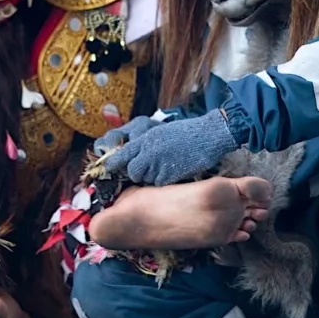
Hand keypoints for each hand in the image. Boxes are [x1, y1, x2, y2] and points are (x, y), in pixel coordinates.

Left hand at [103, 109, 238, 185]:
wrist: (207, 136)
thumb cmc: (186, 133)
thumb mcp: (161, 133)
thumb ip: (146, 144)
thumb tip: (134, 157)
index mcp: (146, 139)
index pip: (123, 155)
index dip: (115, 164)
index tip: (110, 169)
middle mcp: (149, 152)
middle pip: (133, 171)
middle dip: (138, 174)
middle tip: (148, 171)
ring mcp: (159, 164)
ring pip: (146, 179)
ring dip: (153, 177)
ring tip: (166, 168)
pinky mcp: (169, 175)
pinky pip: (160, 184)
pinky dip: (165, 182)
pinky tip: (174, 173)